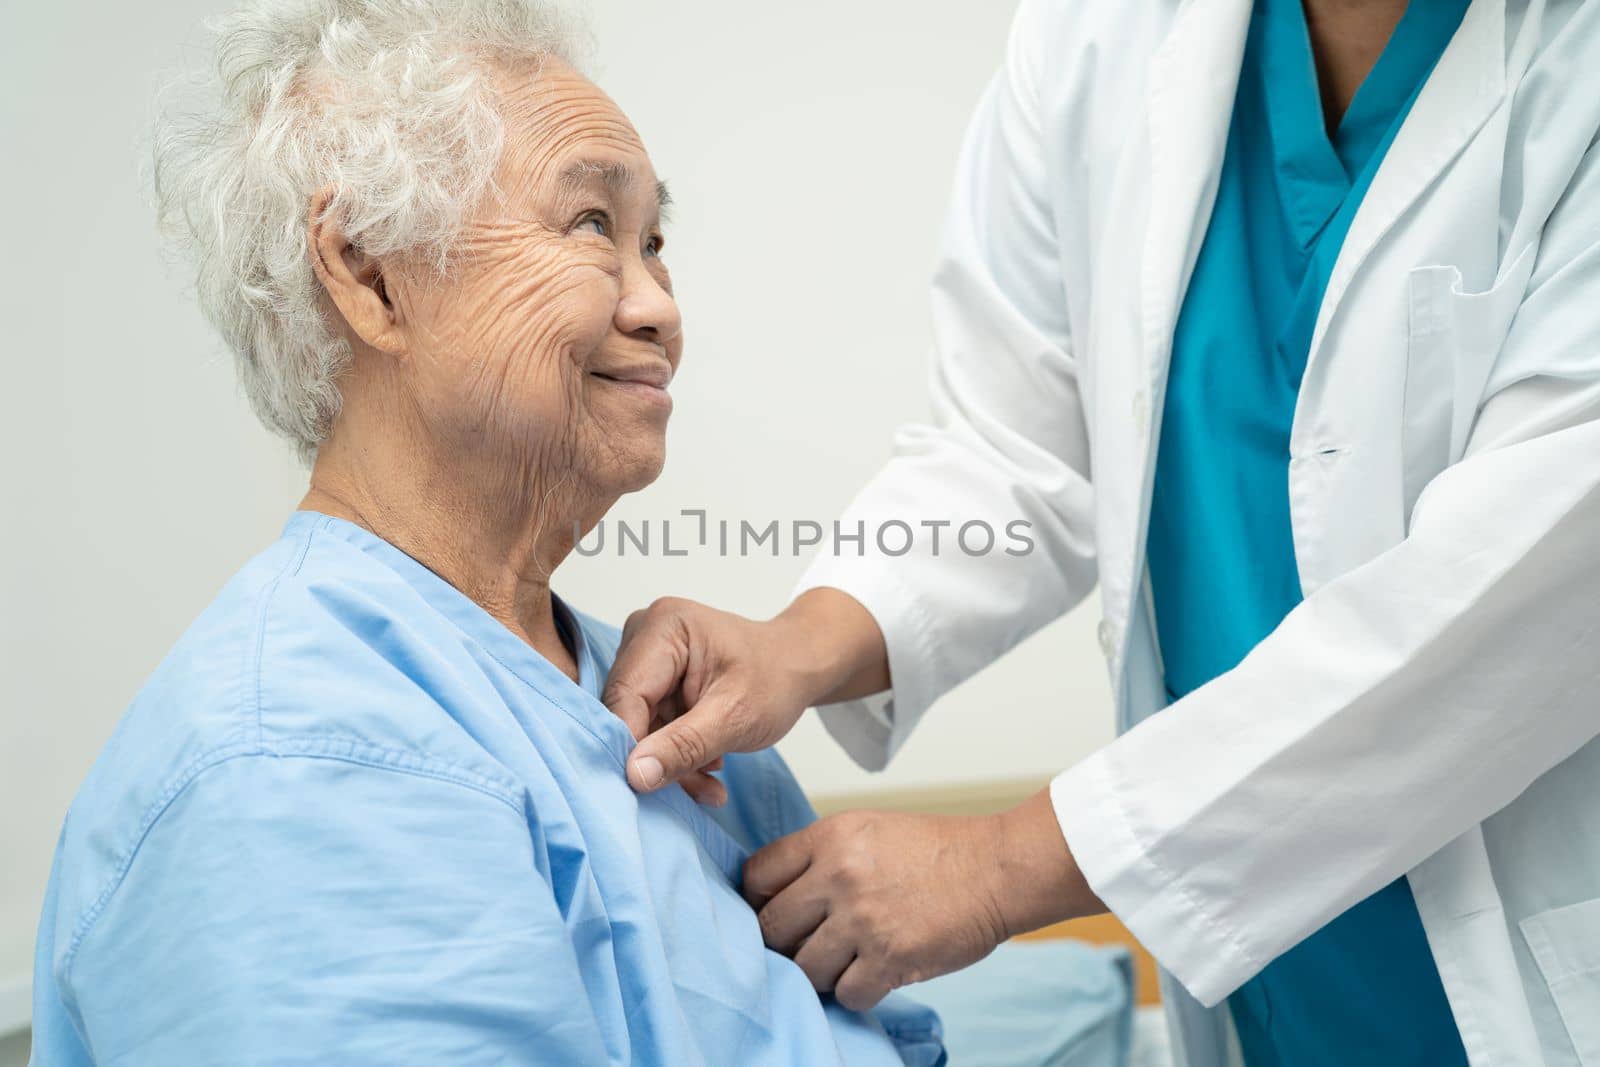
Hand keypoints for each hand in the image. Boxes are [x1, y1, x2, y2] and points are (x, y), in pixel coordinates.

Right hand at [603, 590, 889, 802]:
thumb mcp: (736, 717)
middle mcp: (645, 633)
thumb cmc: (777, 678)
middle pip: (627, 711)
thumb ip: (684, 746)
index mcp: (664, 627)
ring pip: (638, 726)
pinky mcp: (653, 679)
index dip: (630, 745)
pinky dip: (677, 753)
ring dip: (673, 762)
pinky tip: (709, 767)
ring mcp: (647, 656)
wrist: (798, 666)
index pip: (626, 694)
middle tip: (700, 789)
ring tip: (712, 784)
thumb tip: (635, 774)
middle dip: (659, 758)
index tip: (645, 789)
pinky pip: (650, 726)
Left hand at [742, 788, 1103, 1010]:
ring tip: (844, 961)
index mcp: (831, 837)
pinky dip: (856, 991)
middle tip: (803, 945)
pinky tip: (874, 973)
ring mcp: (864, 920)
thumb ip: (822, 856)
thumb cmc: (938, 850)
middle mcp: (839, 876)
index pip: (757, 875)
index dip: (756, 900)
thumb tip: (778, 895)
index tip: (770, 912)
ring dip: (819, 972)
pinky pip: (845, 993)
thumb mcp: (869, 830)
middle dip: (783, 943)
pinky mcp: (891, 959)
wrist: (996, 869)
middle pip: (771, 928)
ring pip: (804, 968)